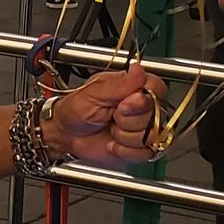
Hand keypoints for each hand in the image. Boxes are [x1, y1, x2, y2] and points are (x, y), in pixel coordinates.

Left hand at [41, 63, 165, 166]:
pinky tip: (113, 143)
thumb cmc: (76, 109)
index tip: (122, 104)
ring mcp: (143, 128)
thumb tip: (138, 69)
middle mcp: (142, 107)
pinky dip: (124, 150)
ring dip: (124, 137)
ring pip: (151, 137)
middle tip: (110, 116)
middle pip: (155, 116)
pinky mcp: (140, 148)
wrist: (67, 134)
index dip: (142, 100)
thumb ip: (119, 84)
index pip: (157, 89)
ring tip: (111, 128)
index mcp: (133, 87)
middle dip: (127, 121)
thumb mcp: (94, 92)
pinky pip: (144, 153)